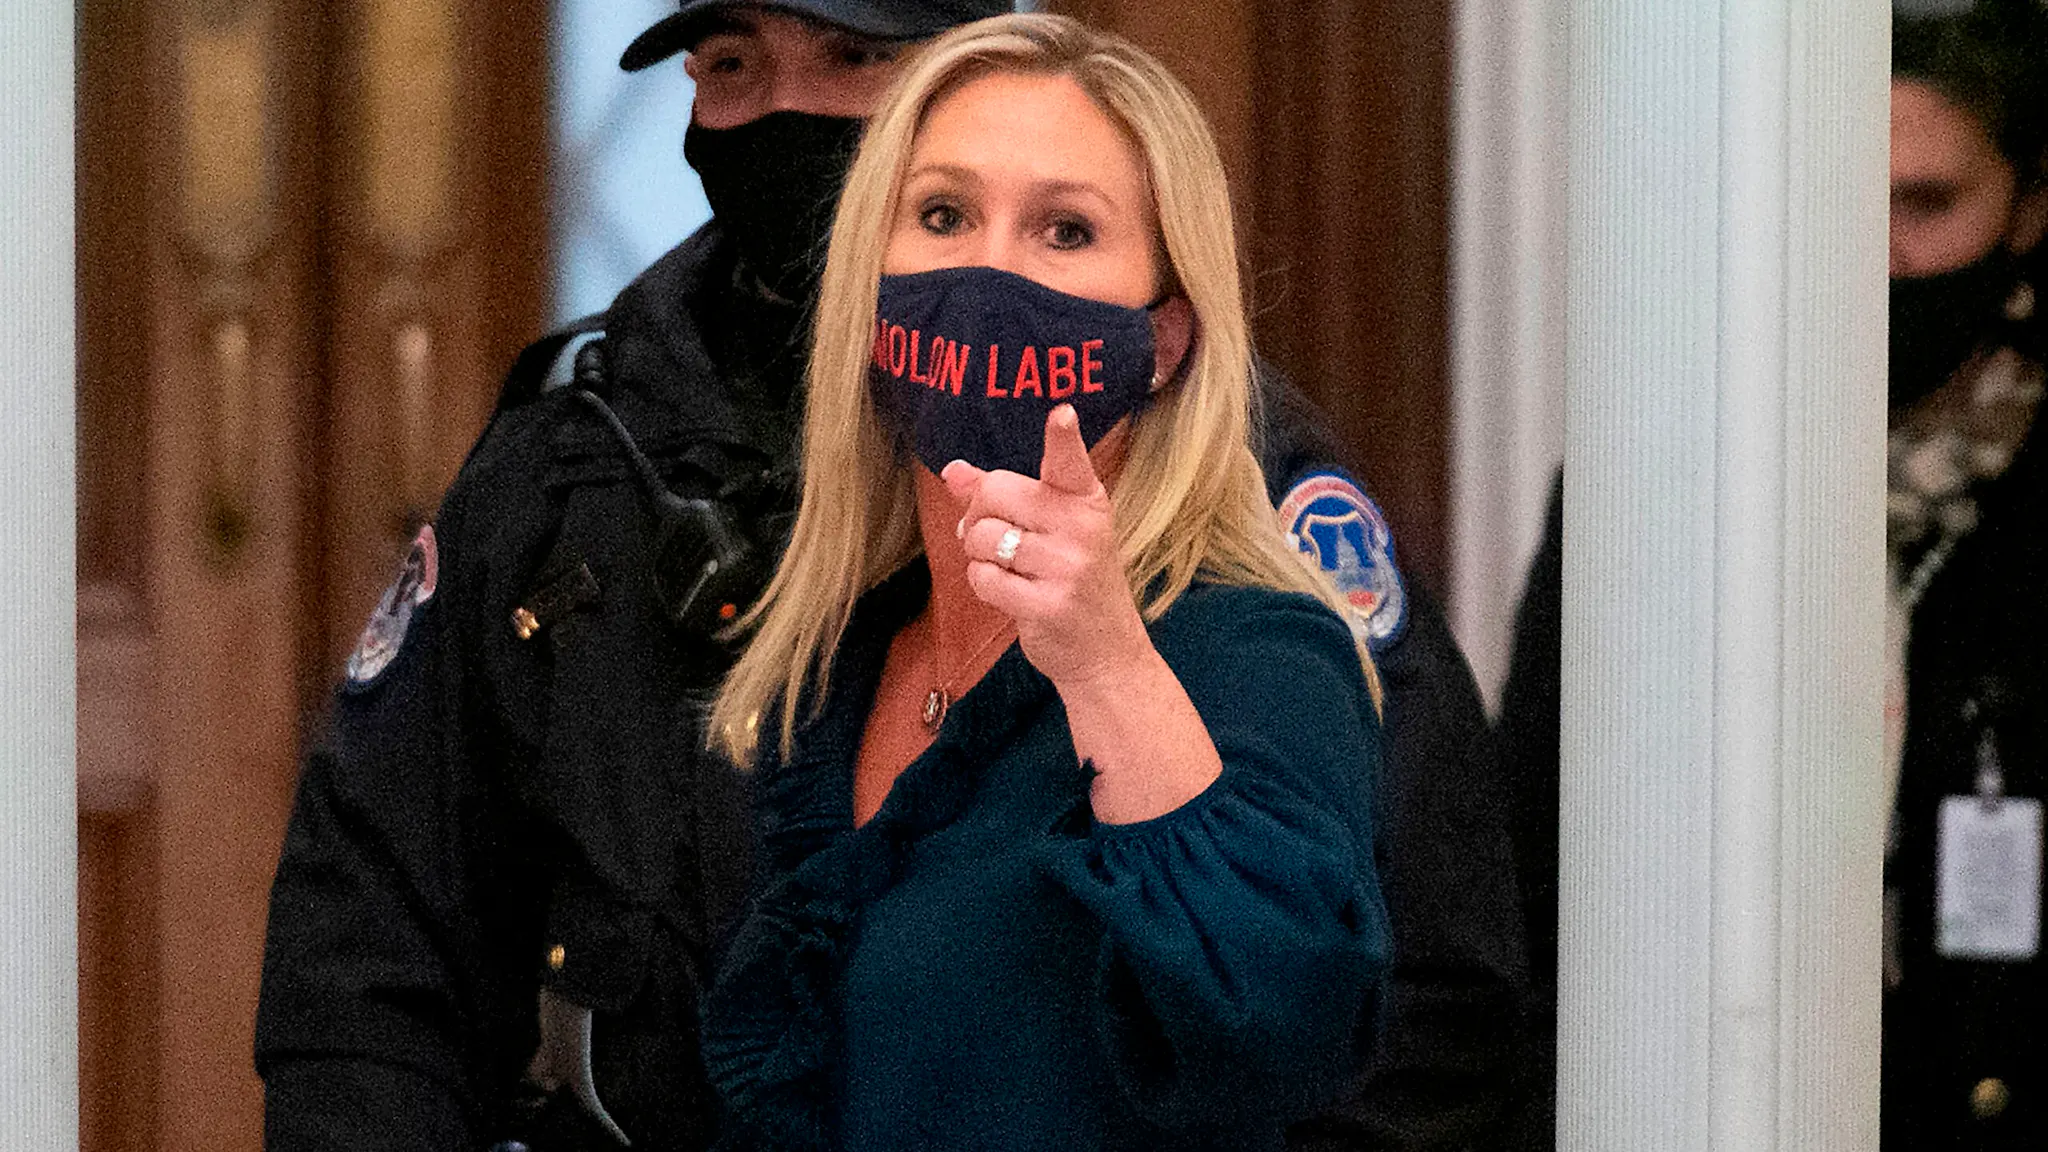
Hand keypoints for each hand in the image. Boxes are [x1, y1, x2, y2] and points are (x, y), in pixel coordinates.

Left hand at [940, 406, 1152, 690]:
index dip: (1063, 437)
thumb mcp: (1052, 531)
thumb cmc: (1073, 580)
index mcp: (1086, 501)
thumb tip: (953, 471)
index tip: (1061, 413)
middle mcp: (1080, 528)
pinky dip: (983, 585)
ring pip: (982, 537)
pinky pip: (983, 578)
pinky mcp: (1047, 604)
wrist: (1106, 649)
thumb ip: (1003, 497)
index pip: (1070, 462)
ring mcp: (1066, 567)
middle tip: (989, 537)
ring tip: (1006, 569)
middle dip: (977, 515)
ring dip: (978, 555)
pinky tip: (1009, 593)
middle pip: (995, 491)